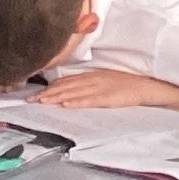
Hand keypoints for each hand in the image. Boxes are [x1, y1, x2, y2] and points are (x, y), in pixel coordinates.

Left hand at [41, 68, 178, 110]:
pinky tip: (65, 104)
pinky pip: (89, 100)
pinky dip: (75, 102)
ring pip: (73, 92)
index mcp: (93, 75)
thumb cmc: (128, 85)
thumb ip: (90, 83)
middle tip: (30, 100)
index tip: (36, 92)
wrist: (149, 86)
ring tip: (41, 102)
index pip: (66, 80)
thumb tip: (73, 89)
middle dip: (47, 93)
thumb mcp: (106, 79)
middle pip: (65, 85)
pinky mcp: (108, 97)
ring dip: (56, 97)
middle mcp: (93, 79)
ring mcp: (100, 87)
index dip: (50, 86)